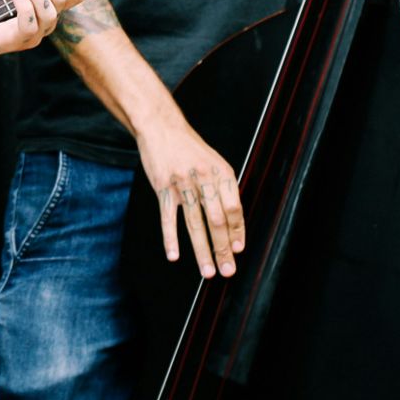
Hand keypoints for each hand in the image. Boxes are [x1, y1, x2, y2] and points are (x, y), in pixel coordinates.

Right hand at [139, 115, 243, 277]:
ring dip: (202, 250)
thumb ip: (223, 189)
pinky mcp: (163, 187)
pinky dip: (170, 238)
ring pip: (195, 224)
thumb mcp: (214, 162)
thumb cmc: (189, 148)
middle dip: (223, 249)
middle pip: (217, 220)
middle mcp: (204, 179)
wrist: (161, 128)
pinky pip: (168, 218)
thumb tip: (232, 223)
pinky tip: (174, 255)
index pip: (234, 209)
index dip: (237, 232)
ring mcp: (182, 184)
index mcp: (222, 173)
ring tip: (207, 271)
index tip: (237, 250)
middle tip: (227, 270)